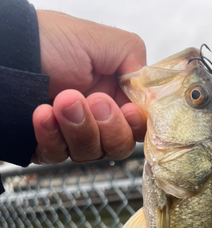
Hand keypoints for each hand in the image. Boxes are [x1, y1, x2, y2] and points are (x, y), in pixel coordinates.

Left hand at [32, 11, 146, 163]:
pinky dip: (51, 135)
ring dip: (79, 127)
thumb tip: (151, 92)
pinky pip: (57, 155)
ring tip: (63, 100)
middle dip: (109, 127)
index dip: (137, 125)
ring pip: (91, 154)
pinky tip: (43, 114)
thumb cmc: (51, 40)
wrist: (7, 51)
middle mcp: (97, 121)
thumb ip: (135, 61)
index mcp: (116, 97)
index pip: (140, 126)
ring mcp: (73, 136)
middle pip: (120, 147)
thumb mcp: (102, 40)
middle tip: (94, 100)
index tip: (129, 111)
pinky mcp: (49, 147)